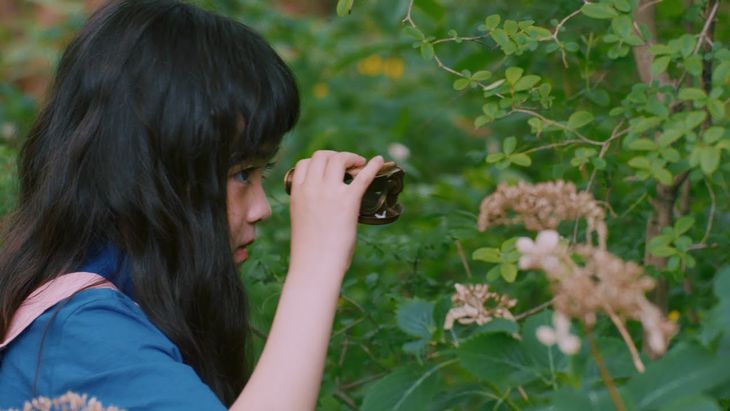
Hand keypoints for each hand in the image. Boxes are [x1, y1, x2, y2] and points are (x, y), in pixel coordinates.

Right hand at [288, 151, 383, 276]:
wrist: (316, 265)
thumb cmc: (309, 251)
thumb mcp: (301, 220)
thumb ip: (311, 206)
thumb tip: (327, 205)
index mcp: (297, 193)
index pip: (303, 164)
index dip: (317, 162)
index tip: (328, 168)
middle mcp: (311, 188)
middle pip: (322, 156)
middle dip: (335, 156)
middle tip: (347, 165)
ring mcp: (329, 193)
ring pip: (339, 159)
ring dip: (350, 158)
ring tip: (359, 164)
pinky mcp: (348, 201)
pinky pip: (363, 176)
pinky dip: (373, 166)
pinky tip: (379, 161)